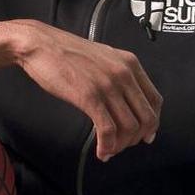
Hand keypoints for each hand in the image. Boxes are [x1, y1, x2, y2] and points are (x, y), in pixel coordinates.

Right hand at [9, 20, 161, 161]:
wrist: (40, 44)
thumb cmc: (65, 51)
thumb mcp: (103, 57)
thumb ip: (118, 75)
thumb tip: (124, 101)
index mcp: (129, 63)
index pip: (155, 100)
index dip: (152, 123)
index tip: (146, 134)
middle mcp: (123, 74)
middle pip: (146, 117)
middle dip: (137, 138)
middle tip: (124, 145)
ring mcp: (108, 85)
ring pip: (129, 127)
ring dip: (121, 145)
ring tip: (110, 149)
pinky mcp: (90, 96)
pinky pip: (108, 130)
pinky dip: (107, 146)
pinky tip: (101, 150)